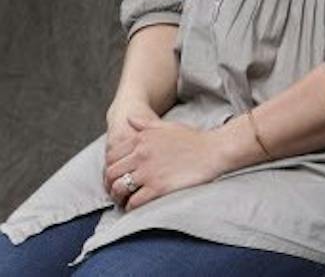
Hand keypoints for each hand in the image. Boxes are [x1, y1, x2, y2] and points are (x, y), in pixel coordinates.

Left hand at [104, 114, 236, 209]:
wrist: (214, 151)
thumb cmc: (193, 139)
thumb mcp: (167, 126)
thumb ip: (145, 123)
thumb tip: (129, 119)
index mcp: (141, 139)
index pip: (111, 156)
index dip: (110, 167)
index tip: (116, 175)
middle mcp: (141, 155)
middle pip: (112, 173)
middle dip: (111, 183)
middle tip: (117, 190)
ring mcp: (148, 172)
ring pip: (119, 188)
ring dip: (118, 196)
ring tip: (124, 200)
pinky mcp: (157, 188)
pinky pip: (134, 201)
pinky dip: (130, 207)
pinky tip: (135, 206)